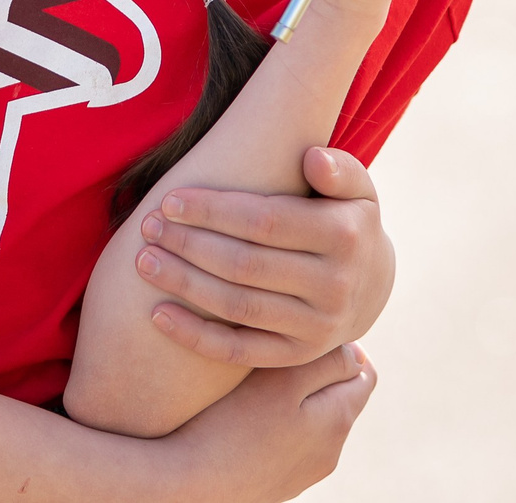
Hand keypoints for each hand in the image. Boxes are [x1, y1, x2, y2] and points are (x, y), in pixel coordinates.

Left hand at [138, 146, 394, 367]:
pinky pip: (239, 352)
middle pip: (246, 265)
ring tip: (144, 262)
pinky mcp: (297, 356)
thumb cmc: (346, 220)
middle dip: (189, 244)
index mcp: (345, 235)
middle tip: (148, 227)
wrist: (371, 286)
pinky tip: (157, 315)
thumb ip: (337, 169)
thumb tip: (311, 158)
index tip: (170, 200)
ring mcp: (317, 327)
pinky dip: (196, 337)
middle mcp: (335, 286)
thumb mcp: (356, 188)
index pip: (265, 222)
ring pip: (238, 306)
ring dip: (184, 285)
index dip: (213, 211)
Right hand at [158, 342, 376, 502]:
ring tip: (264, 381)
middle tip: (283, 351)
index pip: (363, 373)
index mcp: (340, 421)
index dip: (340, 347)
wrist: (187, 483)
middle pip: (342, 398)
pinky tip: (250, 416)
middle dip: (322, 373)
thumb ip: (326, 363)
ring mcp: (306, 472)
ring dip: (301, 400)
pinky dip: (282, 425)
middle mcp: (331, 452)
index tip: (304, 332)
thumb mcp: (282, 381)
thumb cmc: (232, 425)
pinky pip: (294, 445)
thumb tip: (357, 352)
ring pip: (317, 422)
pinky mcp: (280, 483)